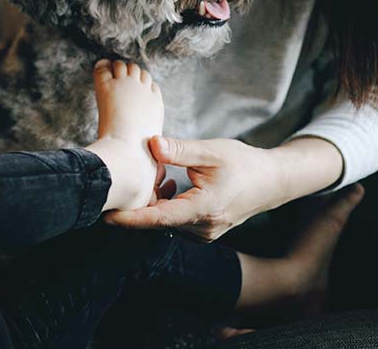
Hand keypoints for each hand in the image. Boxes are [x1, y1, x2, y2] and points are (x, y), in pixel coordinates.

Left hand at [103, 135, 289, 240]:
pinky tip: (166, 185)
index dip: (131, 218)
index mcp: (205, 209)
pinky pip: (176, 222)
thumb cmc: (243, 164)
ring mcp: (205, 233)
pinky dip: (164, 206)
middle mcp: (204, 228)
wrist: (271, 181)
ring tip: (152, 178)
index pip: (159, 219)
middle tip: (119, 184)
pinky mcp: (204, 231)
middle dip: (137, 205)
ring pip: (166, 223)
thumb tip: (151, 144)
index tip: (106, 215)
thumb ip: (180, 150)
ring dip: (152, 204)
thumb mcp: (211, 151)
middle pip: (158, 222)